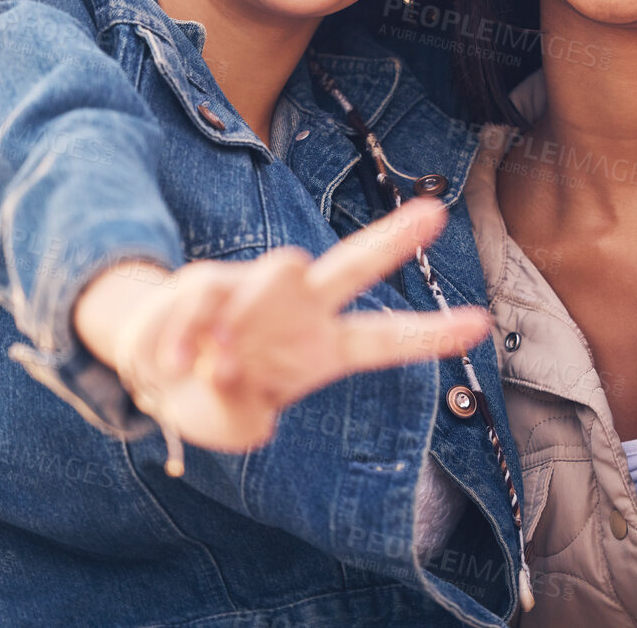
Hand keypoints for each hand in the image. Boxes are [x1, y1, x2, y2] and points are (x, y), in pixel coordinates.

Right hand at [75, 199, 489, 456]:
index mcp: (320, 348)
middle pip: (354, 266)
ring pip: (280, 267)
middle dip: (393, 240)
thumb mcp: (232, 423)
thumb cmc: (213, 395)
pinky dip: (188, 335)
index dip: (430, 334)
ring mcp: (256, 288)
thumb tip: (224, 366)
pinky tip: (173, 365)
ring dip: (254, 310)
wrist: (154, 371)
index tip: (482, 322)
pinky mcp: (207, 278)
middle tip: (435, 212)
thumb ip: (236, 408)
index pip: (385, 338)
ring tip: (222, 360)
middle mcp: (300, 308)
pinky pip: (207, 293)